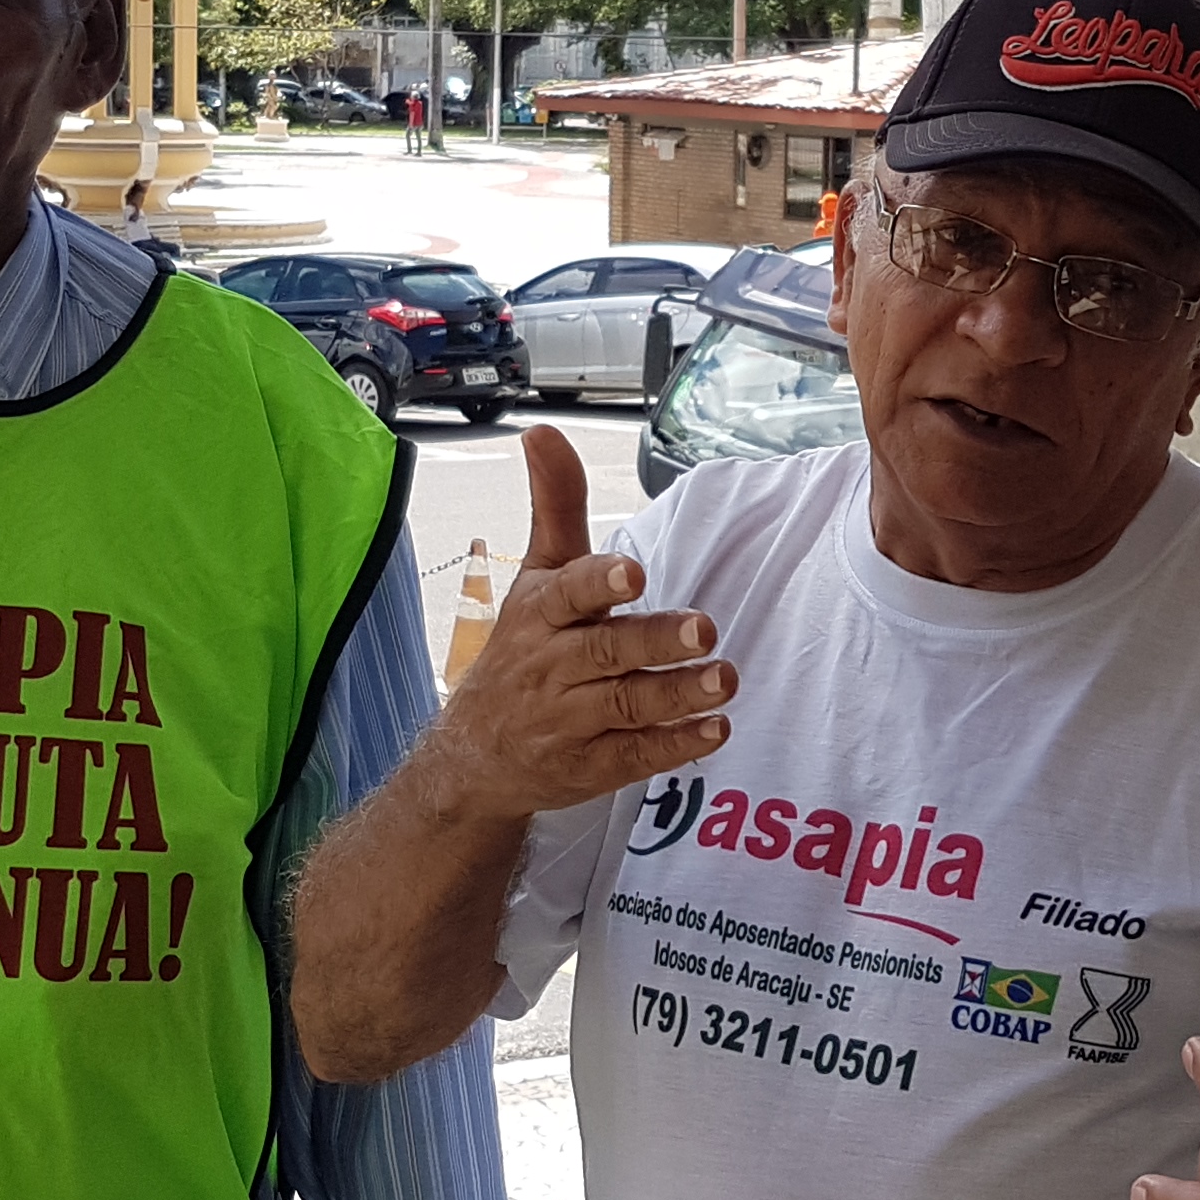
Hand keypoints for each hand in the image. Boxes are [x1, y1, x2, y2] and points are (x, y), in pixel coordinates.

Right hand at [418, 430, 734, 820]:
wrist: (474, 757)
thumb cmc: (520, 652)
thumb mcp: (534, 577)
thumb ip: (555, 506)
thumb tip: (543, 431)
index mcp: (541, 613)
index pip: (568, 592)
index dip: (600, 581)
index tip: (634, 572)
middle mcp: (552, 667)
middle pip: (605, 652)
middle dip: (654, 641)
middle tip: (704, 630)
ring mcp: (569, 721)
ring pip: (625, 707)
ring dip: (678, 695)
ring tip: (725, 680)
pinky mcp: (589, 767)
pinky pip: (633, 757)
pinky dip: (673, 746)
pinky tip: (714, 730)